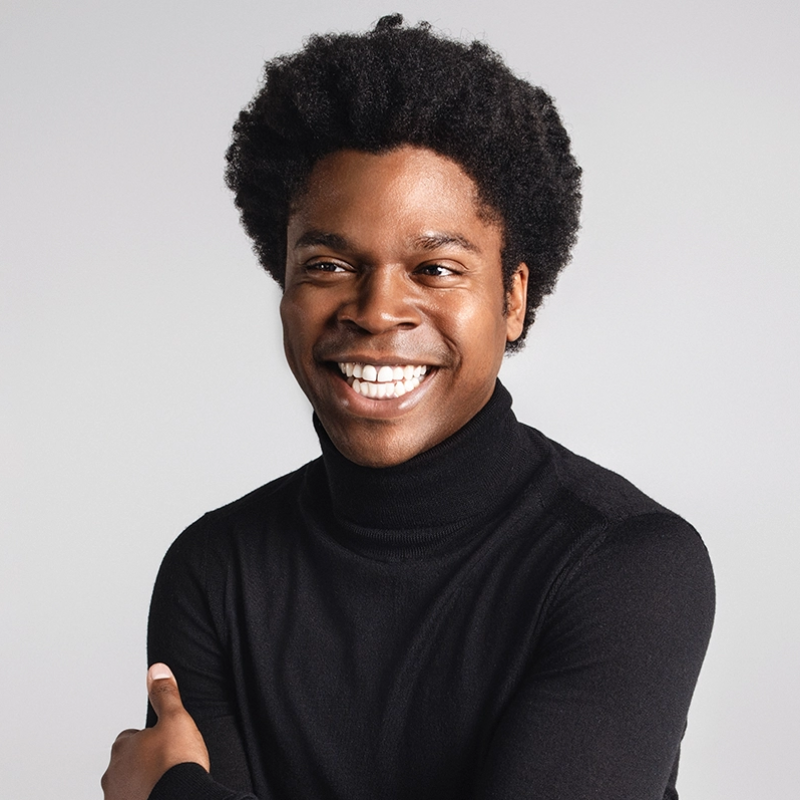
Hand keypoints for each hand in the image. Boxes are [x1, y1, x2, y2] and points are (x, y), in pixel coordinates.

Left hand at [101, 663, 209, 799]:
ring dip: (143, 784)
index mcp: (122, 747)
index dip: (150, 738)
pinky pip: (135, 799)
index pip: (130, 737)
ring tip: (167, 783)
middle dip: (144, 763)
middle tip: (168, 764)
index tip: (164, 743)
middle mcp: (113, 774)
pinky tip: (164, 794)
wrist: (182, 799)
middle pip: (128, 763)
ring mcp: (117, 798)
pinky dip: (146, 797)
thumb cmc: (176, 765)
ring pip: (129, 786)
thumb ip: (165, 694)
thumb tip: (156, 670)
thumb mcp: (176, 719)